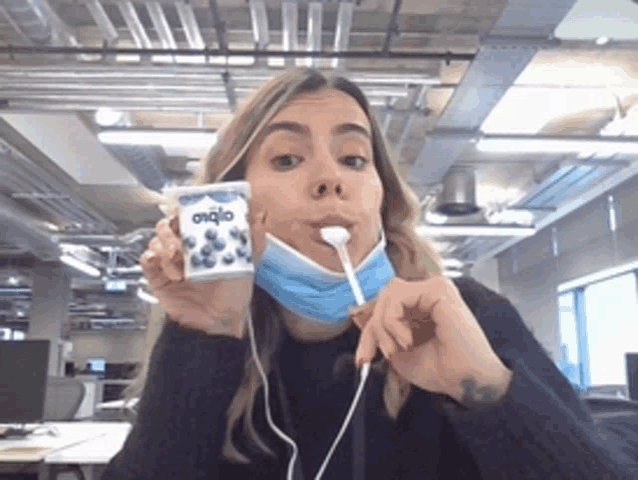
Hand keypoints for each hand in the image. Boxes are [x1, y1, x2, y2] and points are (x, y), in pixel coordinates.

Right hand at [139, 199, 270, 338]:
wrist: (218, 320)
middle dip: (172, 230)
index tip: (186, 212)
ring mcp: (169, 260)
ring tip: (180, 265)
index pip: (186, 214)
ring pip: (156, 240)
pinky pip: (147, 259)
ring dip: (167, 249)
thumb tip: (259, 215)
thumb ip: (253, 238)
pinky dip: (156, 261)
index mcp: (202, 239)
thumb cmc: (233, 292)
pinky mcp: (158, 275)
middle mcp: (184, 246)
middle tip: (182, 243)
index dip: (183, 209)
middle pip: (167, 224)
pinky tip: (172, 273)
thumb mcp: (247, 262)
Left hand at [349, 275, 512, 403]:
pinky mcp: (438, 289)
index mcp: (422, 306)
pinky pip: (396, 296)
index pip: (385, 306)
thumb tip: (356, 316)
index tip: (363, 358)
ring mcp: (435, 288)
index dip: (369, 330)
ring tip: (399, 348)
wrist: (467, 382)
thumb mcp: (399, 352)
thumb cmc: (442, 370)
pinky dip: (392, 321)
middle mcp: (429, 293)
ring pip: (387, 295)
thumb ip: (381, 333)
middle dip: (373, 329)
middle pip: (383, 298)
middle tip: (385, 354)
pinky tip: (407, 340)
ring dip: (384, 325)